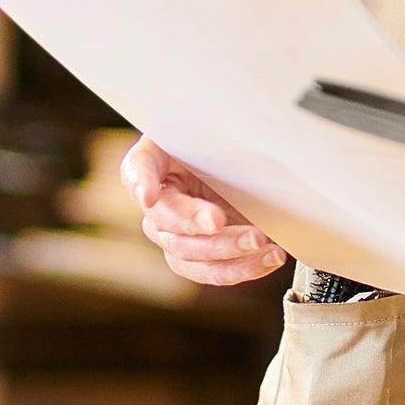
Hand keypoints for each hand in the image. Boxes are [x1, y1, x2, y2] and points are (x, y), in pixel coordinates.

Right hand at [119, 139, 284, 285]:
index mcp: (153, 162)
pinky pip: (213, 272)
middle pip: (167, 223)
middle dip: (196, 224)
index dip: (141, 183)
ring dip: (227, 254)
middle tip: (221, 220)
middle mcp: (158, 204)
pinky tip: (268, 259)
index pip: (137, 170)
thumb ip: (219, 139)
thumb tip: (243, 144)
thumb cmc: (222, 143)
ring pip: (189, 255)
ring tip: (261, 244)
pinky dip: (243, 268)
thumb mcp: (218, 132)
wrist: (242, 166)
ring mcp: (176, 235)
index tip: (148, 196)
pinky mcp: (200, 258)